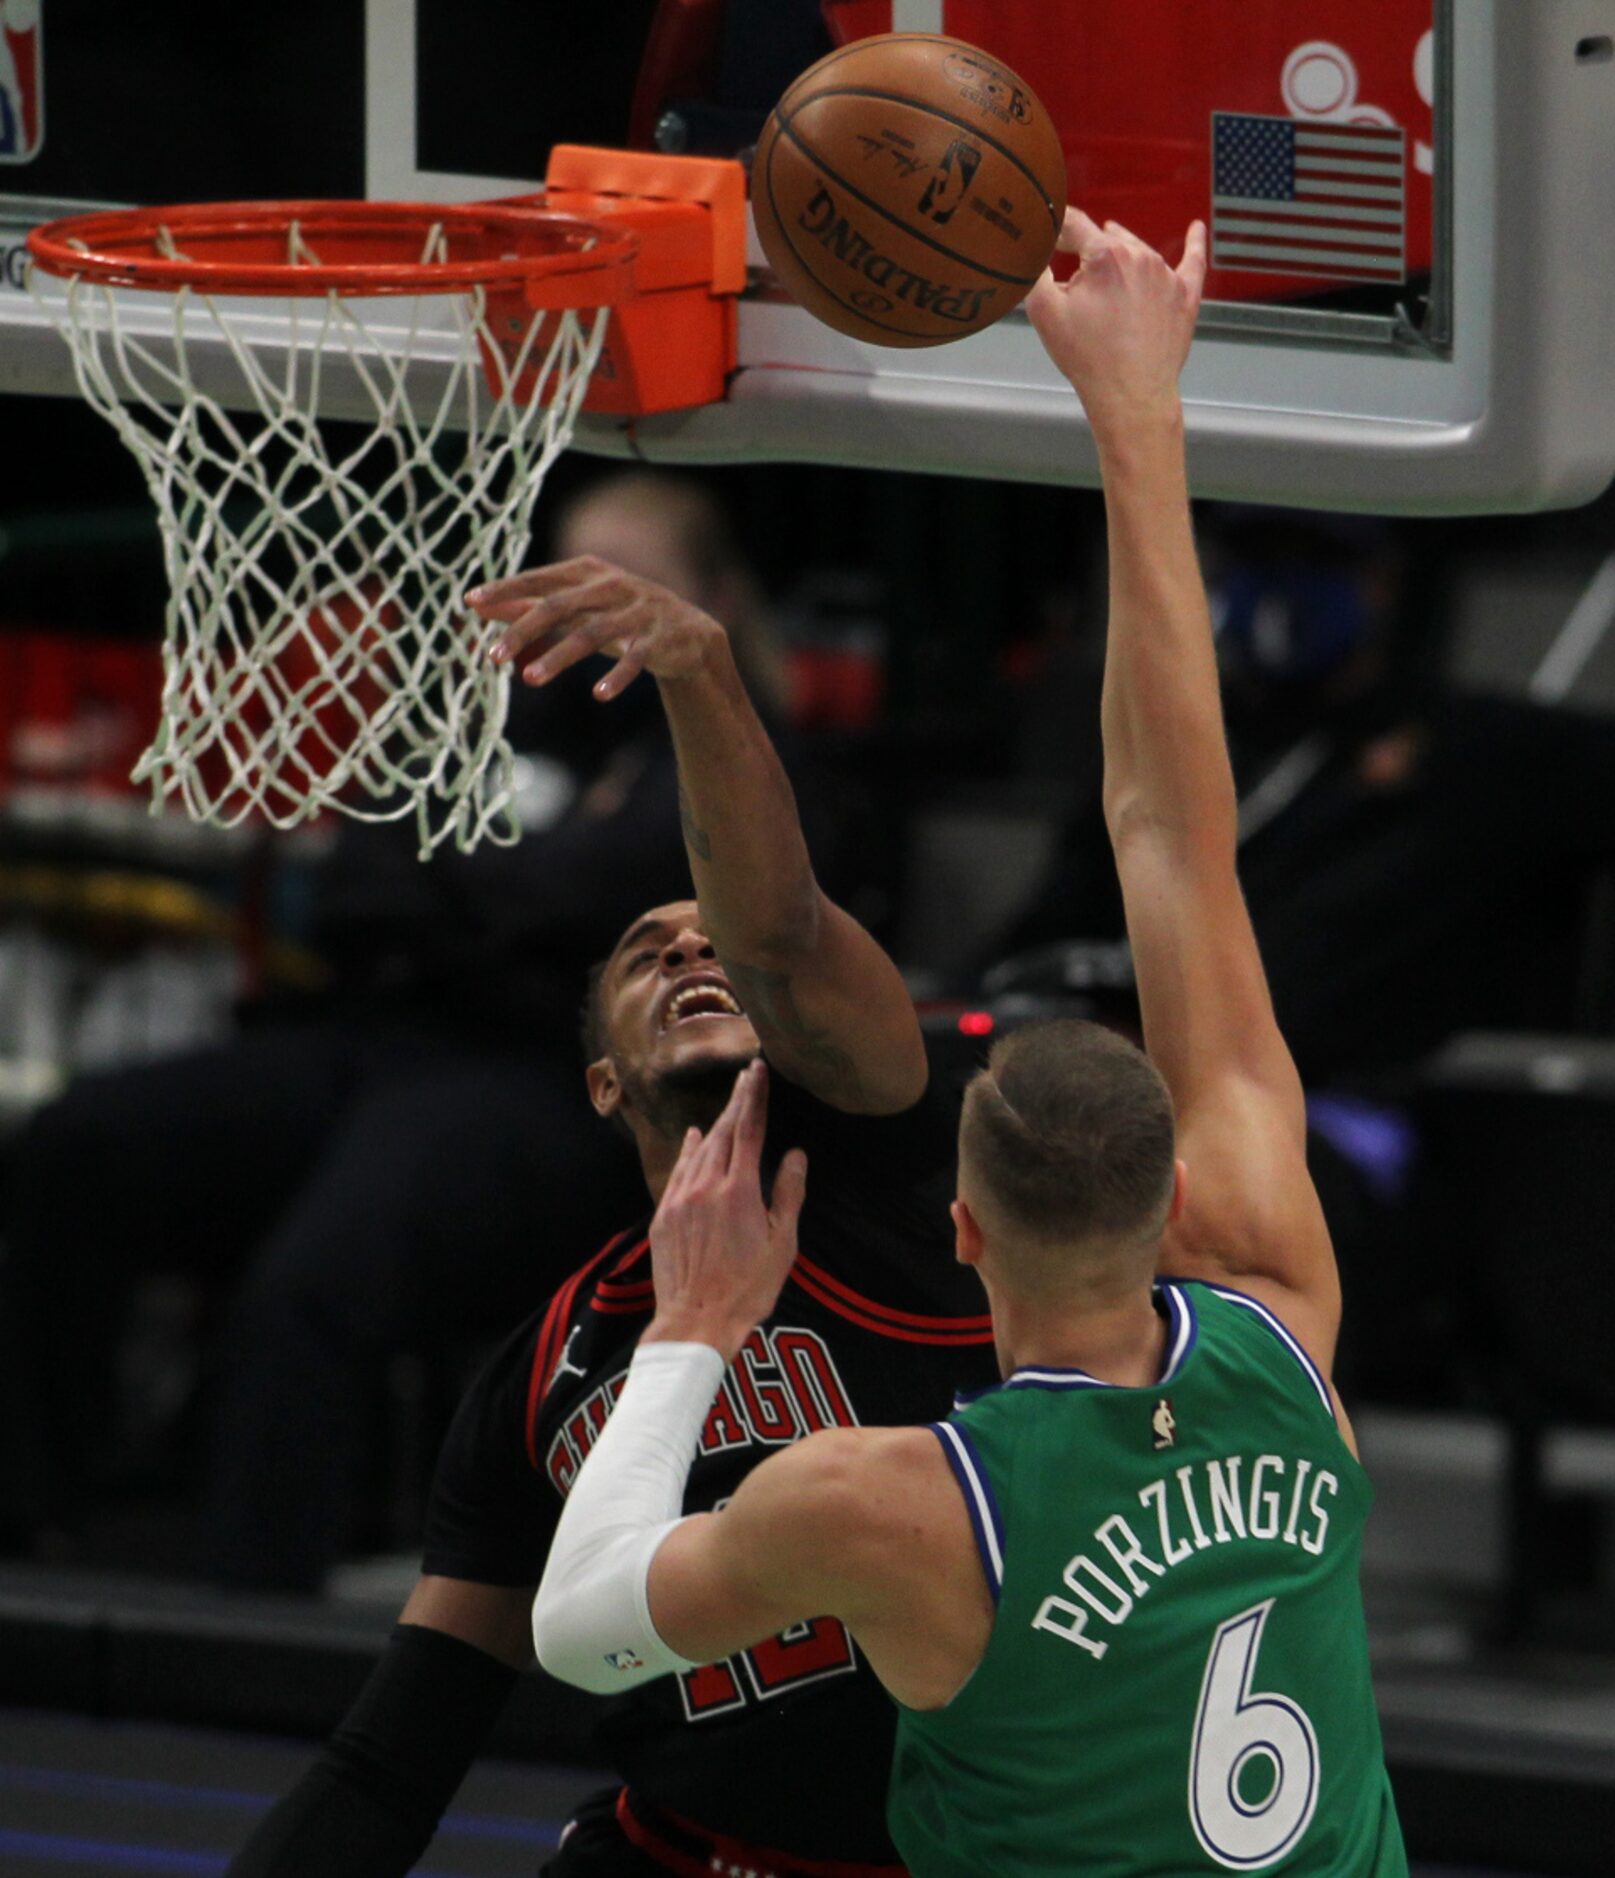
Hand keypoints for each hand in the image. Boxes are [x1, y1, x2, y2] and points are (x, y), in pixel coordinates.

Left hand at [469, 557, 725, 700]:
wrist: (688, 632)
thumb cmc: (620, 616)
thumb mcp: (578, 606)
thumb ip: (531, 605)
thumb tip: (477, 606)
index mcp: (587, 573)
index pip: (539, 580)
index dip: (506, 589)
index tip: (472, 602)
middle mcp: (611, 587)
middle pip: (559, 606)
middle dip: (523, 630)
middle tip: (492, 656)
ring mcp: (636, 613)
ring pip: (592, 634)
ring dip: (559, 657)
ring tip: (529, 679)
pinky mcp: (658, 641)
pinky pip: (635, 659)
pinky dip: (618, 676)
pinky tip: (599, 695)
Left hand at [644, 1061, 807, 1361]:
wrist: (696, 1321)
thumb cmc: (748, 1288)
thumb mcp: (781, 1243)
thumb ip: (788, 1194)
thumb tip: (796, 1155)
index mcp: (739, 1190)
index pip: (748, 1129)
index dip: (754, 1097)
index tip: (758, 1070)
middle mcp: (705, 1186)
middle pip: (722, 1132)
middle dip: (736, 1102)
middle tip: (746, 1077)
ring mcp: (680, 1200)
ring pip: (699, 1151)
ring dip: (715, 1125)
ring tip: (727, 1106)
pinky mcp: (663, 1216)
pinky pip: (678, 1172)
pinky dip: (689, 1151)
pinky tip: (694, 1139)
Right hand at [1025, 209, 1206, 435]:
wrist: (1131, 396)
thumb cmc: (1090, 359)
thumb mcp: (1044, 312)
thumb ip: (1034, 271)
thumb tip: (1032, 249)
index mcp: (1106, 256)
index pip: (1075, 224)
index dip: (1056, 228)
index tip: (1047, 234)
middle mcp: (1140, 257)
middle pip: (1107, 238)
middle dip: (1088, 252)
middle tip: (1073, 277)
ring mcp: (1166, 275)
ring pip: (1138, 252)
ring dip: (1120, 258)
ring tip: (1106, 278)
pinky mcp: (1185, 295)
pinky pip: (1193, 261)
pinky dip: (1194, 244)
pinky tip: (1196, 230)